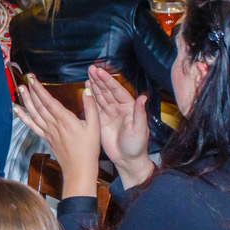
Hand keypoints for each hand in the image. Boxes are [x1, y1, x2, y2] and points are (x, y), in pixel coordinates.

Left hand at [13, 75, 100, 197]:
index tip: (33, 79)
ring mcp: (48, 132)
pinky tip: (17, 110)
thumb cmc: (88, 149)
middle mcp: (54, 125)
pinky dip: (23, 117)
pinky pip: (32, 126)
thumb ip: (91, 107)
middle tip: (25, 79)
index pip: (49, 101)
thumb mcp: (95, 126)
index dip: (39, 89)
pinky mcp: (46, 138)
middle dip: (31, 91)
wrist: (79, 169)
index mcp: (65, 120)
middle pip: (39, 105)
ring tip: (20, 90)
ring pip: (34, 114)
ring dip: (26, 101)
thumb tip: (87, 90)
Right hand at [87, 66, 154, 187]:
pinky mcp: (102, 120)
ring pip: (101, 96)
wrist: (127, 160)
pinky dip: (91, 96)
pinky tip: (87, 88)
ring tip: (88, 74)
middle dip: (100, 79)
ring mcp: (110, 113)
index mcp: (129, 108)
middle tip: (91, 69)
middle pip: (108, 90)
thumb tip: (143, 97)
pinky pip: (96, 106)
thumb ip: (139, 113)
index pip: (117, 91)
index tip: (100, 72)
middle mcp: (119, 108)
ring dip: (95, 85)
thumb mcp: (139, 129)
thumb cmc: (137, 146)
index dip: (108, 81)